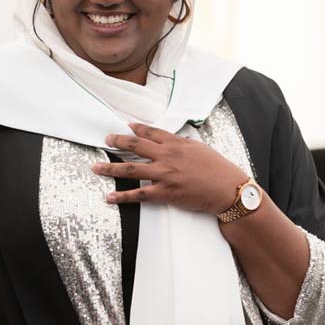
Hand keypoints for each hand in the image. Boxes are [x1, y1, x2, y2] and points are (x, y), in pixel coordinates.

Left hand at [92, 123, 247, 214]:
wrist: (228, 189)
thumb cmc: (218, 169)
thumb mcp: (200, 149)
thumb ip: (182, 144)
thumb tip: (172, 141)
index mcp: (176, 144)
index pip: (151, 132)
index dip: (137, 129)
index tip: (126, 127)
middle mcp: (167, 156)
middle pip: (136, 146)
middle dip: (118, 142)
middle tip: (106, 139)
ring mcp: (164, 174)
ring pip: (131, 169)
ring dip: (111, 168)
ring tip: (96, 168)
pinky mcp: (165, 193)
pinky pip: (139, 194)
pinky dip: (123, 196)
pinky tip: (110, 197)